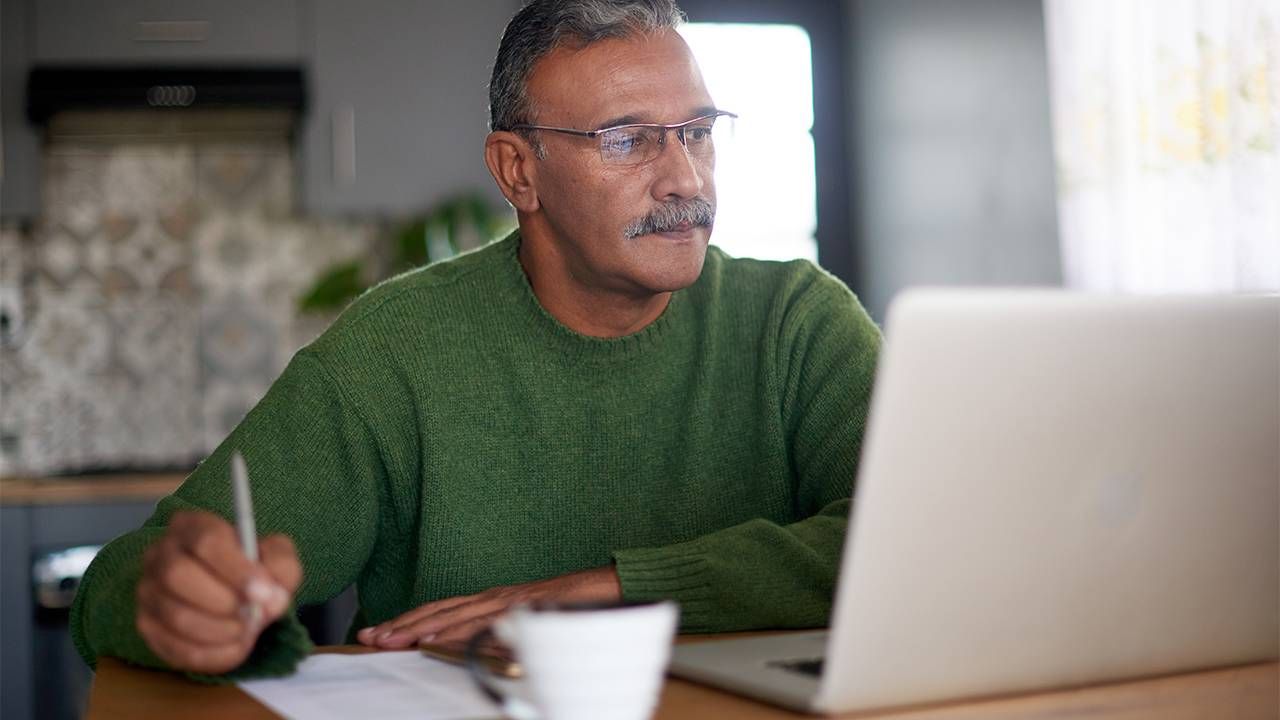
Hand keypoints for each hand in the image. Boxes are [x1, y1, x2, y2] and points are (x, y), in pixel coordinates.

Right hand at [136, 510, 301, 673]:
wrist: (237, 596)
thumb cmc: (255, 569)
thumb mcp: (278, 557)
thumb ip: (282, 568)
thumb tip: (271, 597)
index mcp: (192, 526)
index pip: (206, 541)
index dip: (236, 570)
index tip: (262, 593)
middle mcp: (160, 554)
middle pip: (177, 575)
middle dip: (222, 602)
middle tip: (252, 616)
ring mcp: (148, 590)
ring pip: (175, 615)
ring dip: (220, 631)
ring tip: (248, 631)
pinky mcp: (147, 625)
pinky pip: (174, 648)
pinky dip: (212, 655)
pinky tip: (236, 647)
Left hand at [357, 565, 621, 649]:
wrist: (608, 588)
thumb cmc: (570, 607)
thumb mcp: (528, 626)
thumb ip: (502, 637)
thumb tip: (476, 653)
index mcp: (492, 601)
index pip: (441, 611)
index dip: (409, 620)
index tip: (378, 631)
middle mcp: (493, 597)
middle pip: (439, 610)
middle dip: (401, 623)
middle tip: (367, 636)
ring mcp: (506, 601)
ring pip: (453, 615)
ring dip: (418, 628)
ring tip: (389, 640)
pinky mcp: (521, 608)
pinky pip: (482, 623)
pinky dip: (455, 631)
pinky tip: (434, 640)